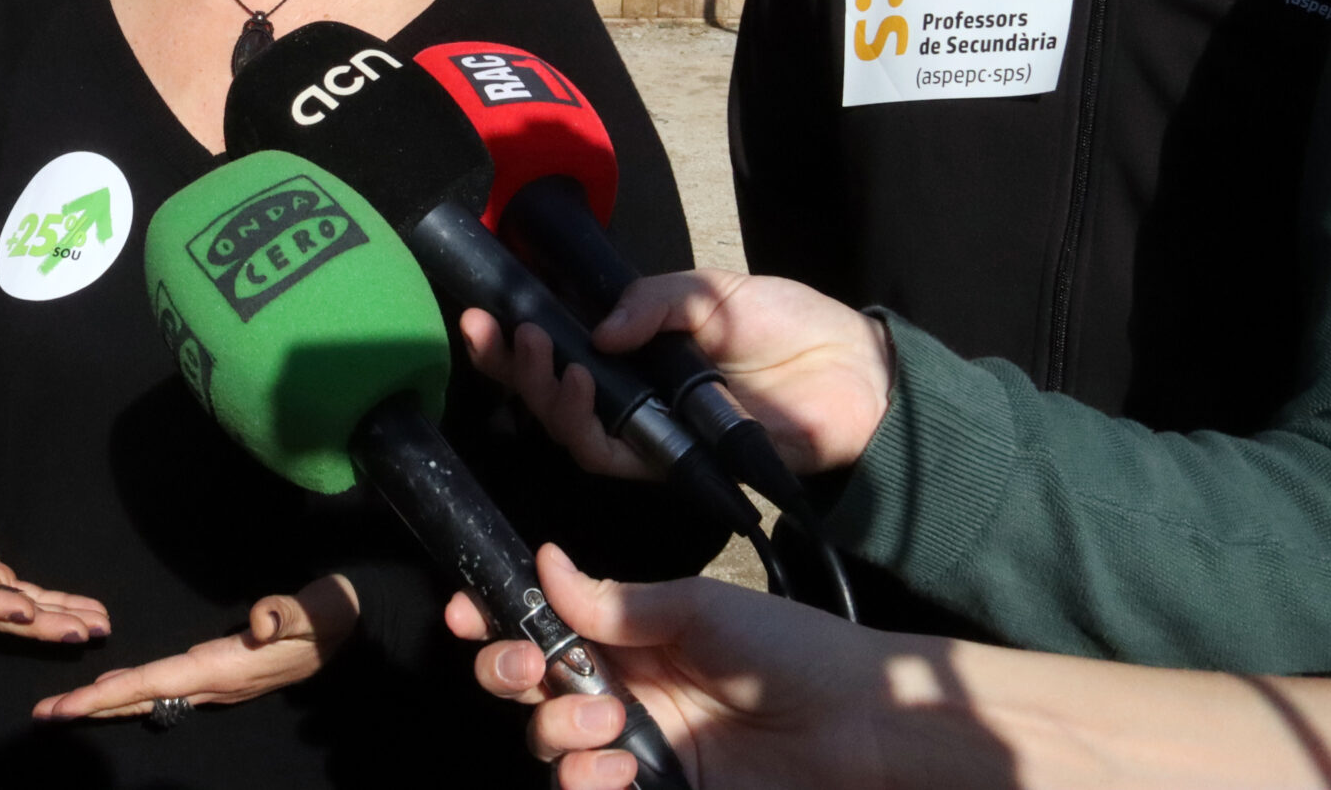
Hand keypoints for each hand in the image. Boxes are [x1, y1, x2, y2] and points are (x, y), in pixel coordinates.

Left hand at [32, 575, 358, 721]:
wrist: (352, 626)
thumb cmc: (328, 614)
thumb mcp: (312, 611)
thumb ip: (286, 614)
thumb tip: (263, 619)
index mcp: (223, 670)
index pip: (153, 685)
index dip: (106, 696)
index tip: (66, 707)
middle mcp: (213, 684)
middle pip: (140, 699)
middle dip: (91, 709)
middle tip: (43, 714)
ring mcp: (216, 683)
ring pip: (150, 697)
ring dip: (107, 703)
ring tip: (67, 707)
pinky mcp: (220, 673)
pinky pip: (165, 688)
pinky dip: (133, 691)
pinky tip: (116, 690)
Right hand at [448, 544, 907, 789]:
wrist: (864, 727)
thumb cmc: (794, 653)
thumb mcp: (701, 610)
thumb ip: (617, 601)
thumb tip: (544, 563)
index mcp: (633, 638)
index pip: (547, 628)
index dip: (499, 621)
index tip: (467, 614)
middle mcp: (628, 692)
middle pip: (529, 688)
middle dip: (508, 673)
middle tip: (528, 669)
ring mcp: (642, 749)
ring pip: (550, 745)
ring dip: (555, 731)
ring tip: (604, 724)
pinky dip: (586, 781)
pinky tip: (621, 765)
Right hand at [459, 269, 893, 477]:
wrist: (853, 377)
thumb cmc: (789, 327)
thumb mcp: (712, 291)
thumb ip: (653, 302)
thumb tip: (595, 328)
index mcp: (634, 347)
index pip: (559, 345)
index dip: (513, 338)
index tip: (481, 312)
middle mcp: (631, 391)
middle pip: (548, 392)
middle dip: (513, 366)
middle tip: (506, 332)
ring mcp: (649, 430)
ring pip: (568, 428)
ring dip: (544, 392)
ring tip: (543, 352)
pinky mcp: (671, 463)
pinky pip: (611, 455)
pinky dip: (587, 424)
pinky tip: (583, 385)